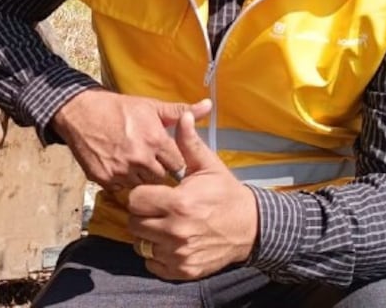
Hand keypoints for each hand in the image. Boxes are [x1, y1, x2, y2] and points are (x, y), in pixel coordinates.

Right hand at [51, 89, 211, 189]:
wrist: (80, 112)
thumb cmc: (118, 108)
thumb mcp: (151, 106)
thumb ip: (181, 111)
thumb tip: (208, 106)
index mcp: (155, 140)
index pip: (178, 165)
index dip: (172, 161)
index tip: (166, 158)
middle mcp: (140, 158)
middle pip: (161, 179)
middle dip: (158, 172)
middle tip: (149, 162)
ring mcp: (121, 170)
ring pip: (142, 186)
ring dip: (140, 178)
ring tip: (134, 164)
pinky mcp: (105, 178)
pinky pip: (121, 189)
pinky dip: (122, 182)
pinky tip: (119, 167)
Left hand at [125, 110, 258, 280]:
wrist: (251, 228)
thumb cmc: (226, 194)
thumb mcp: (209, 166)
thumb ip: (189, 143)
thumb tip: (183, 116)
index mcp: (179, 203)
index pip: (136, 200)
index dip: (141, 195)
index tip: (152, 193)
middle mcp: (176, 230)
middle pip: (134, 223)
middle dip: (142, 214)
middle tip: (156, 209)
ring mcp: (179, 253)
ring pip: (141, 244)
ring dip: (147, 235)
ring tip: (162, 225)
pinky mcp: (183, 270)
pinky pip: (152, 263)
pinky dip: (156, 255)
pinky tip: (168, 242)